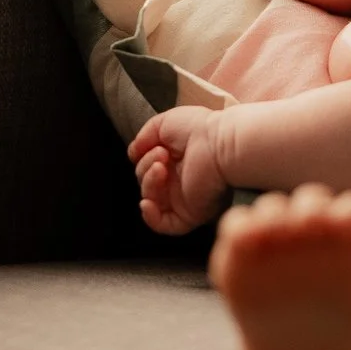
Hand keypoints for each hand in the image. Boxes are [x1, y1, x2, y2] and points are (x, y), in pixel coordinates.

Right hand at [129, 106, 233, 234]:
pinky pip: (165, 225)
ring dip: (149, 184)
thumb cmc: (197, 129)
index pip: (148, 169)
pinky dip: (151, 218)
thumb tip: (132, 154)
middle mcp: (179, 182)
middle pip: (147, 184)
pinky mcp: (190, 213)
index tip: (156, 145)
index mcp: (175, 162)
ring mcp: (184, 199)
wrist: (218, 143)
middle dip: (147, 168)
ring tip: (161, 167)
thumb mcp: (162, 125)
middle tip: (162, 154)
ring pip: (152, 201)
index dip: (144, 160)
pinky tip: (147, 203)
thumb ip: (143, 138)